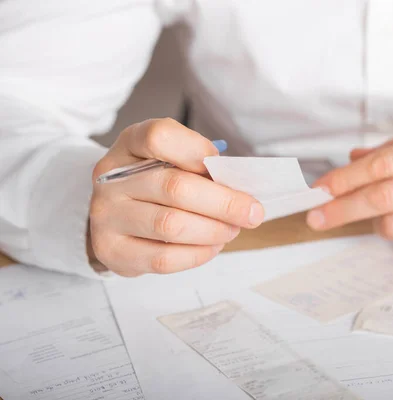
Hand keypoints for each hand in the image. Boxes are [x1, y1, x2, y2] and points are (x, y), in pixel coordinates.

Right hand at [89, 118, 263, 275]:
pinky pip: (163, 258)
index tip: (224, 168)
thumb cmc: (154, 182)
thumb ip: (198, 163)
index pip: (160, 136)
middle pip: (175, 187)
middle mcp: (111, 178)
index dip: (198, 151)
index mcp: (129, 144)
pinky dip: (198, 253)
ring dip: (213, 230)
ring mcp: (106, 215)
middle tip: (252, 213)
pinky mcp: (112, 251)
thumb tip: (238, 187)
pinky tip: (212, 246)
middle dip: (224, 203)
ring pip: (170, 225)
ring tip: (232, 230)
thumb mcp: (170, 158)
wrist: (115, 214)